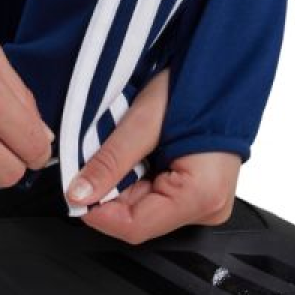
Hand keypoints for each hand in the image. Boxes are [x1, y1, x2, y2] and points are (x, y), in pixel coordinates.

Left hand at [64, 66, 241, 243]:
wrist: (220, 66)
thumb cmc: (195, 85)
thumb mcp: (144, 121)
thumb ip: (110, 161)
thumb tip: (79, 193)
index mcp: (201, 196)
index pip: (135, 227)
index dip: (98, 212)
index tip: (74, 192)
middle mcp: (209, 207)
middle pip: (140, 218)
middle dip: (111, 191)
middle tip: (99, 156)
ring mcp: (207, 202)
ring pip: (145, 208)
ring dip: (124, 183)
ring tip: (125, 148)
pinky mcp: (201, 192)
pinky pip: (159, 197)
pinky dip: (139, 177)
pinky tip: (140, 153)